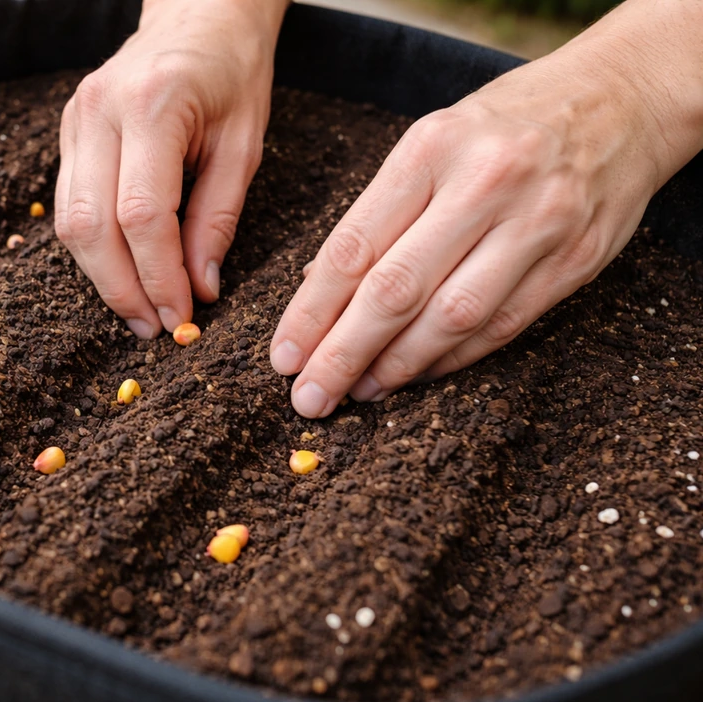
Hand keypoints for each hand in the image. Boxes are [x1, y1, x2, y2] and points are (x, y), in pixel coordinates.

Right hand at [55, 0, 287, 337]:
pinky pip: (68, 205)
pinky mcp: (68, 132)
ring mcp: (75, 119)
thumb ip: (218, 219)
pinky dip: (94, 249)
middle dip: (122, 289)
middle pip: (90, 225)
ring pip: (69, 222)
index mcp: (153, 106)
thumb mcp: (245, 145)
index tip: (181, 317)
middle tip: (155, 329)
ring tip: (140, 313)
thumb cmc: (232, 74)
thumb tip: (200, 289)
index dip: (158, 277)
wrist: (198, 15)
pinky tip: (123, 273)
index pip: (142, 215)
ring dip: (102, 278)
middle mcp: (100, 110)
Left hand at [270, 3, 702, 418]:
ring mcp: (537, 224)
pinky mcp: (575, 261)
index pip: (353, 247)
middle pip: (396, 290)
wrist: (620, 101)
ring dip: (397, 367)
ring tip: (359, 392)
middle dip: (343, 354)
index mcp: (432, 148)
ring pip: (451, 318)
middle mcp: (485, 184)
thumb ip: (379, 213)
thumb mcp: (431, 142)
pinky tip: (416, 375)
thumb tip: (317, 288)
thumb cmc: (503, 126)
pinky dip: (451, 360)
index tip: (284, 355)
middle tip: (309, 396)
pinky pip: (501, 327)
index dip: (311, 312)